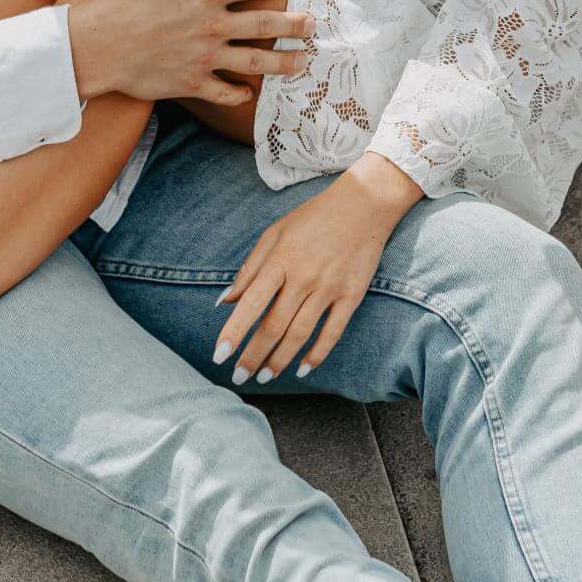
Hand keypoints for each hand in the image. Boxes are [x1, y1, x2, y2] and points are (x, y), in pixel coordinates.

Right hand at [68, 0, 314, 103]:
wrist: (96, 44)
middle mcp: (213, 25)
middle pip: (266, 24)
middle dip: (295, 24)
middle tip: (312, 25)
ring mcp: (205, 57)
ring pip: (256, 61)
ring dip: (284, 62)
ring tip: (303, 62)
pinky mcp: (191, 83)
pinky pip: (224, 92)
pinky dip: (239, 94)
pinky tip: (248, 93)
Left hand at [214, 155, 420, 382]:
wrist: (363, 204)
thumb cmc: (312, 218)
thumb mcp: (274, 233)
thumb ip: (249, 269)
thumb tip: (224, 301)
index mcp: (280, 260)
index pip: (251, 303)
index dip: (234, 332)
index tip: (218, 356)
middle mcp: (303, 277)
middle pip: (273, 325)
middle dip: (253, 356)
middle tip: (238, 377)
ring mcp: (329, 288)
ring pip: (300, 334)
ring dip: (280, 360)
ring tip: (265, 377)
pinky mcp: (351, 295)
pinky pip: (333, 332)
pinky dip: (317, 353)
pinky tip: (303, 369)